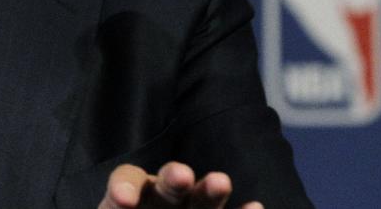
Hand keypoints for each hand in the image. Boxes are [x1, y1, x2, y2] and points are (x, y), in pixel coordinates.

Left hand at [98, 162, 263, 207]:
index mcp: (129, 196)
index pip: (126, 180)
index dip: (124, 186)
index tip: (124, 199)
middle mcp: (161, 197)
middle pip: (167, 186)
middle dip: (173, 179)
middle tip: (180, 175)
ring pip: (200, 198)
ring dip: (210, 190)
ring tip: (221, 182)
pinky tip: (256, 207)